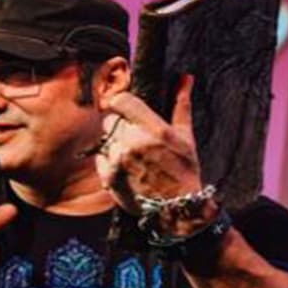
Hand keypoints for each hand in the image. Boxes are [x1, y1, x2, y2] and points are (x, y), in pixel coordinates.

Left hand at [94, 74, 211, 235]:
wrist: (178, 210)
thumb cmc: (185, 171)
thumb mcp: (186, 136)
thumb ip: (181, 104)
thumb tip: (185, 77)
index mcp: (153, 130)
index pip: (121, 101)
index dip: (122, 103)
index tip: (127, 110)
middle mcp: (134, 143)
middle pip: (110, 120)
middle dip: (120, 125)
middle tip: (134, 136)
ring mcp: (119, 161)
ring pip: (105, 139)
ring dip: (115, 143)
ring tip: (132, 155)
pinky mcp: (109, 177)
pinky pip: (100, 158)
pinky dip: (109, 160)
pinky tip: (126, 167)